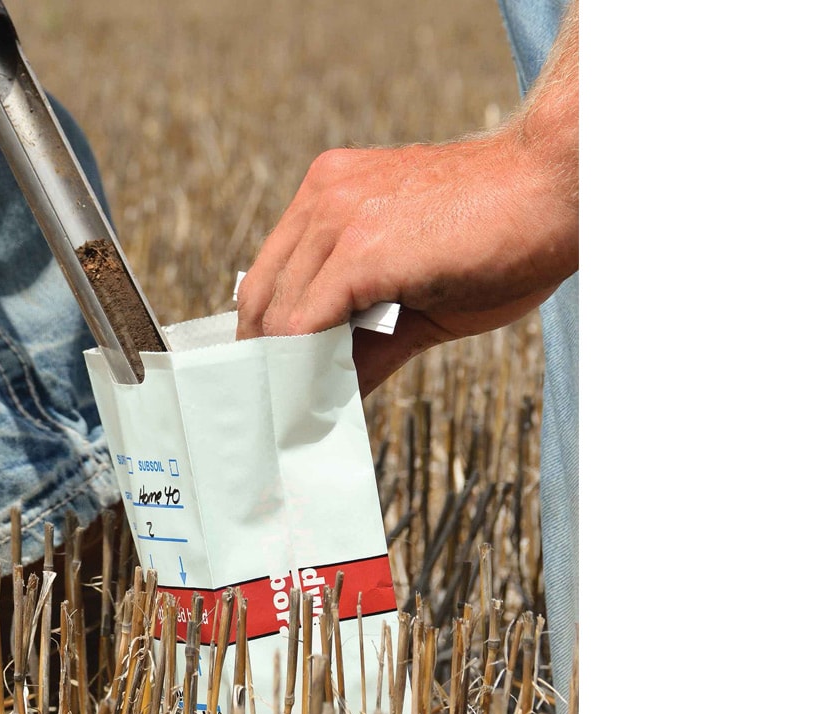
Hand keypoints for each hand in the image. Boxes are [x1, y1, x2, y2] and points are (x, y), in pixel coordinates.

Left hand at [235, 134, 576, 393]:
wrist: (561, 185)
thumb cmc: (506, 235)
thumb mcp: (420, 293)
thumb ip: (367, 341)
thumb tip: (330, 398)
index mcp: (331, 194)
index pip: (270, 276)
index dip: (267, 337)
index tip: (276, 385)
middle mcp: (322, 197)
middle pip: (259, 298)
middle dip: (265, 363)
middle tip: (280, 415)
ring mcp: (337, 218)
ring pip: (275, 318)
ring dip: (283, 377)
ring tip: (298, 422)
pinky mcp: (359, 249)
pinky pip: (302, 326)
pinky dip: (301, 372)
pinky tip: (314, 406)